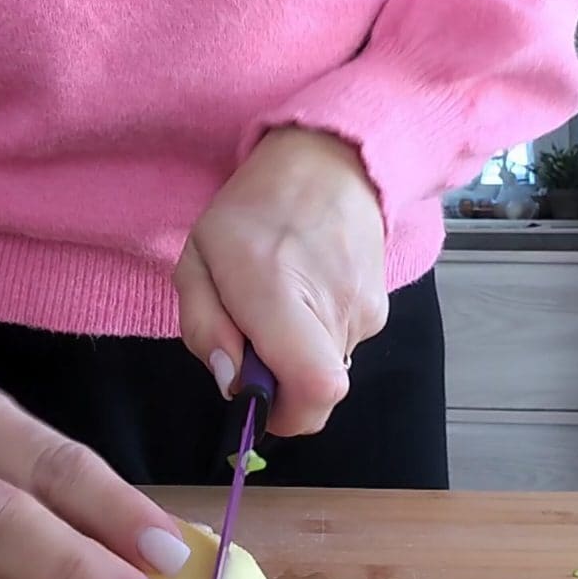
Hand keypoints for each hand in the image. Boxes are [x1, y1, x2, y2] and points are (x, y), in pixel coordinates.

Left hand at [174, 127, 387, 435]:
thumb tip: (232, 385)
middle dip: (277, 381)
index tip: (254, 395)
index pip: (315, 390)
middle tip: (252, 332)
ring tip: (279, 300)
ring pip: (325, 370)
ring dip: (295, 354)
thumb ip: (204, 328)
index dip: (284, 415)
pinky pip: (340, 346)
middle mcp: (334, 308)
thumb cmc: (252, 211)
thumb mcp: (197, 261)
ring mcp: (366, 311)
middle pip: (314, 392)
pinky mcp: (380, 310)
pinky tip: (304, 291)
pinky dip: (316, 336)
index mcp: (280, 294)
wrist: (329, 163)